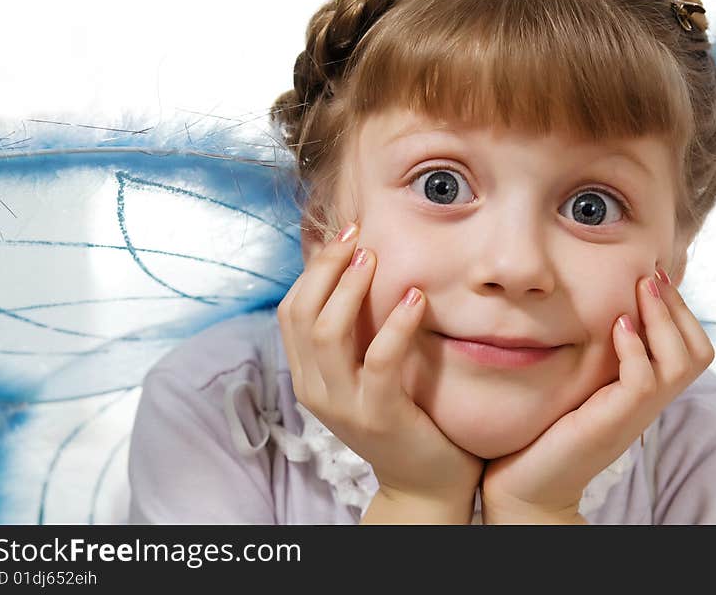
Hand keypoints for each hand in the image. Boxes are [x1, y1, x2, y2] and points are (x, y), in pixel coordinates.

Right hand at [277, 222, 482, 511]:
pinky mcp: (379, 415)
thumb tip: (359, 271)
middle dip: (326, 268)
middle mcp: (314, 390)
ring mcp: (343, 405)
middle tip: (356, 235)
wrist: (424, 481)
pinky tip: (415, 298)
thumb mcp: (364, 373)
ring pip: (327, 333)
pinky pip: (380, 360)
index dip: (314, 269)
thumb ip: (355, 334)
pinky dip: (395, 324)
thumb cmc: (401, 415)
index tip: (343, 234)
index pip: (291, 311)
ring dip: (349, 289)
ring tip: (374, 258)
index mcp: (308, 376)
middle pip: (301, 314)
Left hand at [481, 270, 714, 522]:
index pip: (690, 348)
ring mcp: (634, 414)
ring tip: (642, 289)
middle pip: (698, 351)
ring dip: (664, 318)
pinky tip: (618, 325)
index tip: (654, 275)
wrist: (528, 484)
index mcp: (645, 391)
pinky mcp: (613, 422)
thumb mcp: (581, 382)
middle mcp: (648, 403)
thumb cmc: (547, 430)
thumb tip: (600, 309)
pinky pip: (643, 381)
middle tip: (653, 275)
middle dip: (678, 306)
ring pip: (681, 361)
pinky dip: (636, 349)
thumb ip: (598, 354)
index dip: (679, 310)